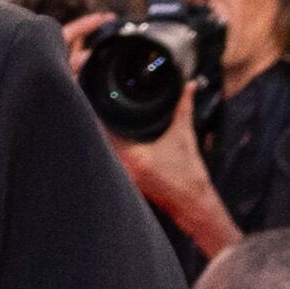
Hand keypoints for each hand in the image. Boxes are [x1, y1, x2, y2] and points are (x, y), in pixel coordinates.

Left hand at [114, 78, 230, 254]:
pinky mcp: (128, 181)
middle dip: (101, 123)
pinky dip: (115, 148)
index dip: (100, 116)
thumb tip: (189, 86)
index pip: (106, 133)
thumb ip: (184, 108)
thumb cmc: (189, 174)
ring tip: (105, 118)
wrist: (192, 203)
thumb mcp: (185, 136)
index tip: (97, 101)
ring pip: (107, 151)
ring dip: (106, 136)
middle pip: (102, 141)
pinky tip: (116, 138)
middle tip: (99, 105)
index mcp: (134, 157)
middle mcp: (125, 169)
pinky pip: (115, 160)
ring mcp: (125, 176)